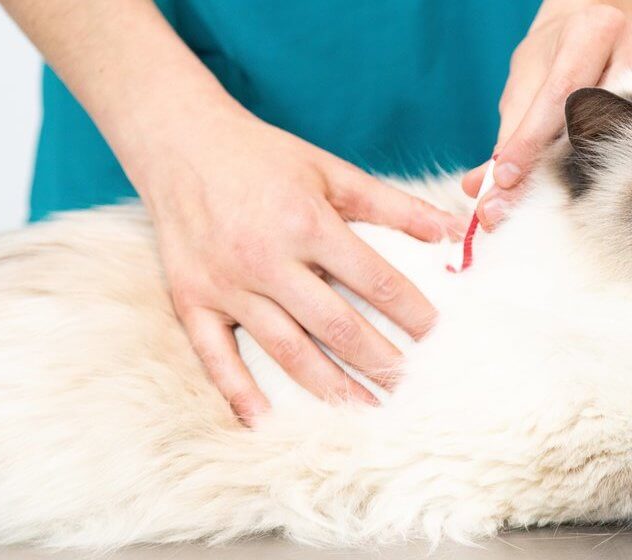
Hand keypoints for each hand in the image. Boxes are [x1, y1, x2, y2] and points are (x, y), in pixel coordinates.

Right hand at [130, 104, 464, 423]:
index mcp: (305, 222)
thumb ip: (393, 204)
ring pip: (287, 350)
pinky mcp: (191, 301)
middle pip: (336, 325)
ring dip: (331, 388)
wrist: (178, 141)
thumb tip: (453, 229)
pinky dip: (241, 394)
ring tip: (367, 412)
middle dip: (380, 360)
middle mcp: (266, 259)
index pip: (374, 280)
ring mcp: (226, 285)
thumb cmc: (263, 157)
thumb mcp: (331, 170)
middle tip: (413, 387)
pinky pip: (216, 359)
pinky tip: (269, 423)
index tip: (439, 338)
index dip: (412, 313)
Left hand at [461, 0, 631, 229]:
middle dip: (552, 167)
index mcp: (591, 30)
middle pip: (594, 120)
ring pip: (620, 138)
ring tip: (552, 204)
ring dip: (583, 175)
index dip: (530, 141)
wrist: (602, 26)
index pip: (558, 94)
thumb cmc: (558, 56)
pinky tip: (590, 194)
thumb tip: (479, 185)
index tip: (504, 179)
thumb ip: (508, 133)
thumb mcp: (527, 81)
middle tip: (517, 204)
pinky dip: (609, 172)